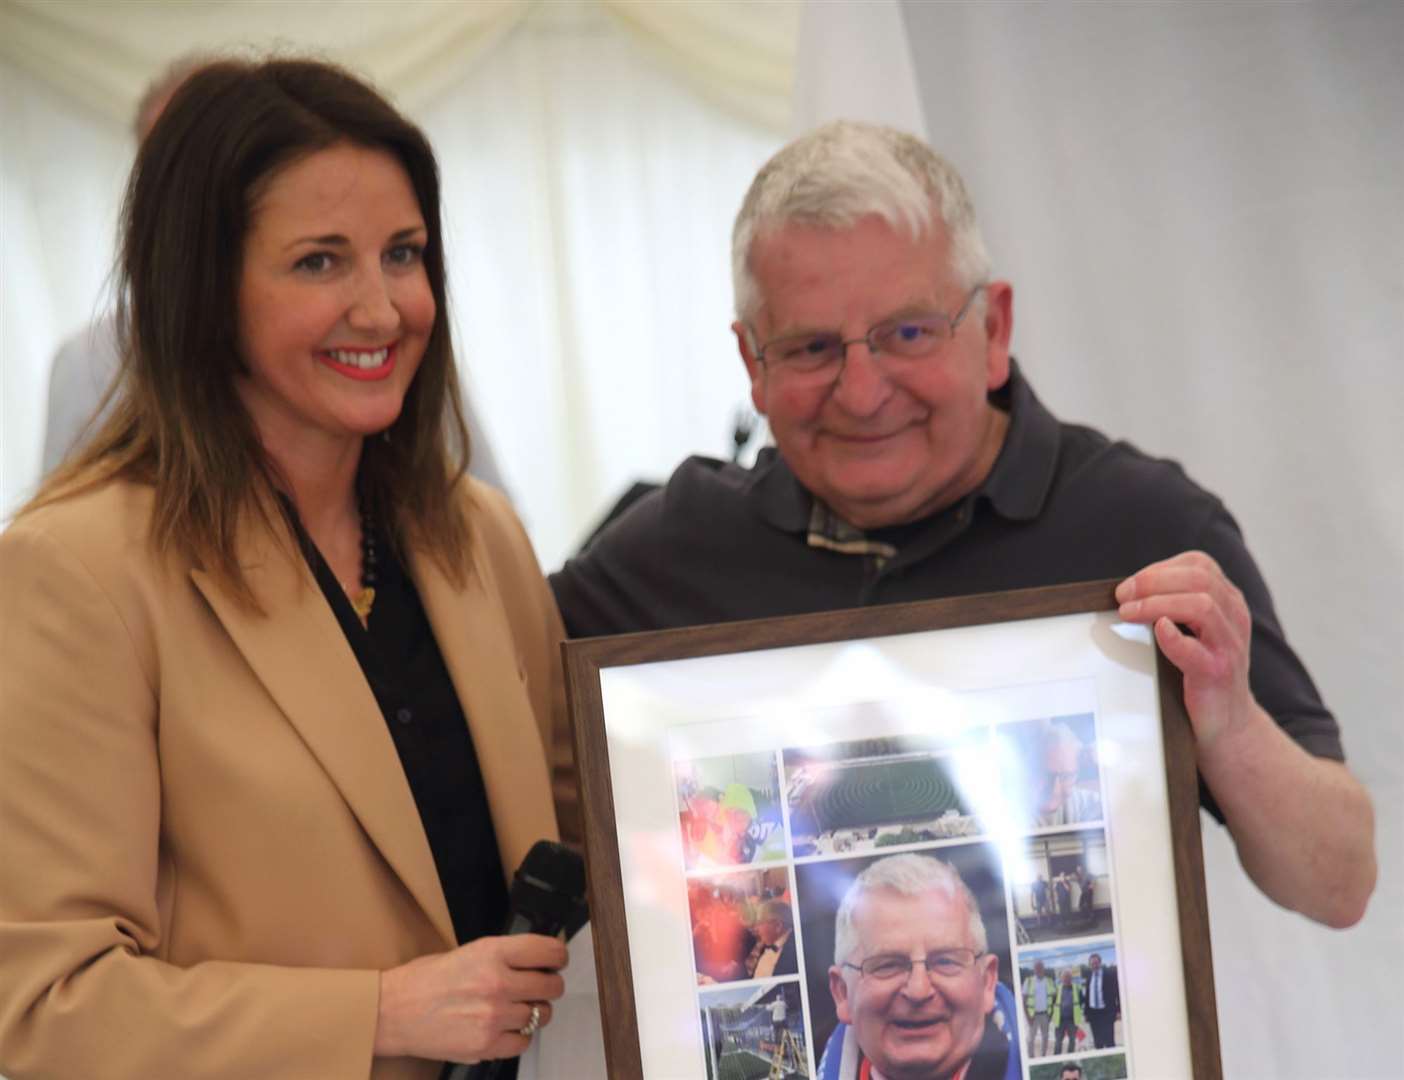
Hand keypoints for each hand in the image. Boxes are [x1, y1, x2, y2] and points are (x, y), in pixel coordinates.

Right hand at [374, 933, 566, 1063]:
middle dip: (548, 986)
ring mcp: (493, 1016)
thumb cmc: (423, 981)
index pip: (548, 951)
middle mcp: (497, 983)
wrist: (393, 1012)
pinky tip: (504, 1029)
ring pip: (540, 1015)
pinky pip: (523, 1042)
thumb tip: (535, 961)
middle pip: (551, 986)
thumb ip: (503, 956)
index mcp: (492, 953)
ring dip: (533, 1012)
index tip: (557, 961)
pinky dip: (518, 1037)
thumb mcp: (467, 952)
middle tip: (538, 987)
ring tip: (515, 1009)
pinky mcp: (486, 1045)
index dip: (558, 956)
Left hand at [1115, 551, 1253, 749]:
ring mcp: (1229, 645)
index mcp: (1228, 601)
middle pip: (1199, 579)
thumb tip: (1125, 590)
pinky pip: (1196, 650)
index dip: (1160, 568)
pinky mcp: (1218, 673)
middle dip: (1153, 581)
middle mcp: (1234, 617)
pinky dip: (1173, 637)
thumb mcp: (1194, 631)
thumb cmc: (1201, 672)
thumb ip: (1173, 606)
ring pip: (1201, 605)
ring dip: (1156, 604)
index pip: (1199, 564)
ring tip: (1128, 613)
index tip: (1130, 584)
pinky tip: (1157, 631)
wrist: (1228, 723)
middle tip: (1122, 596)